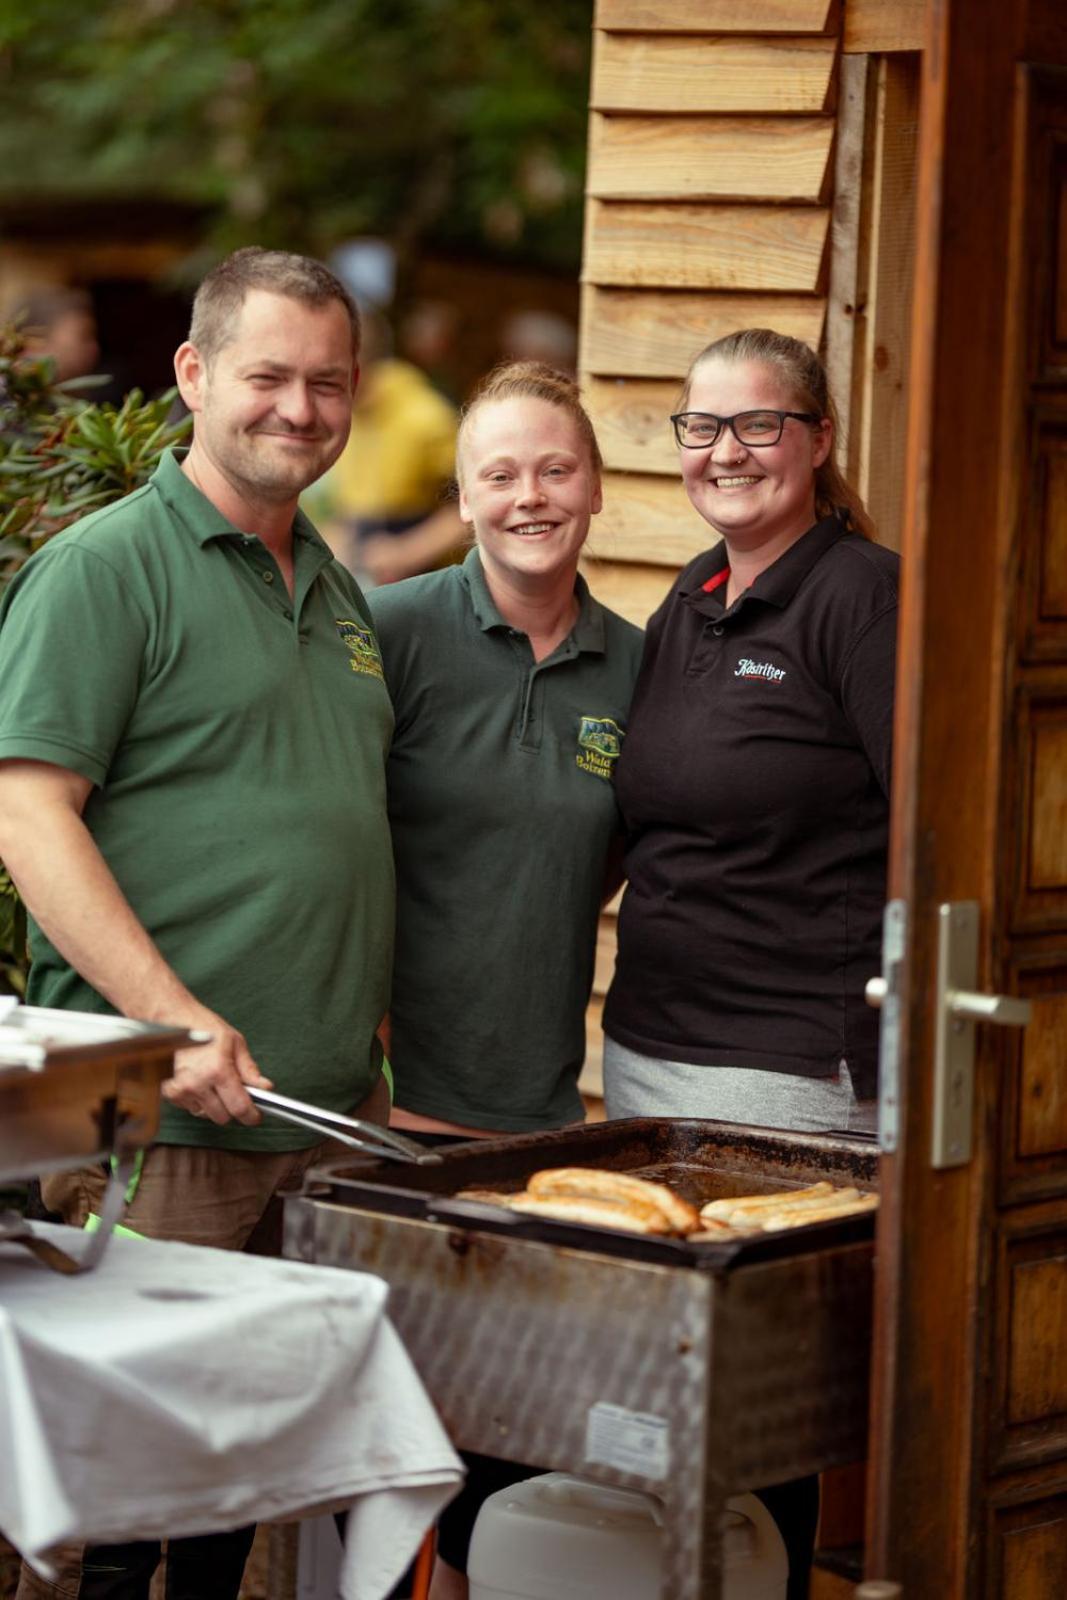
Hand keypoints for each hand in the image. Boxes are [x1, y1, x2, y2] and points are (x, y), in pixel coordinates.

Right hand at [161, 1006, 273, 1125]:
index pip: (239, 1107)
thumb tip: (264, 1087)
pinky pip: (190, 1108)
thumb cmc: (203, 1027)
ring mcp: (181, 1090)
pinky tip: (200, 1083)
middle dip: (232, 1108)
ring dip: (213, 1105)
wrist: (173, 1021)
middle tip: (235, 1093)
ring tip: (214, 1083)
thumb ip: (249, 1069)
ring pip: (205, 1115)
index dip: (251, 1115)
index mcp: (218, 1070)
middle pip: (222, 1117)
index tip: (255, 1116)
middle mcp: (198, 1083)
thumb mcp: (235, 1043)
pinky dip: (198, 1101)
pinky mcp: (170, 1093)